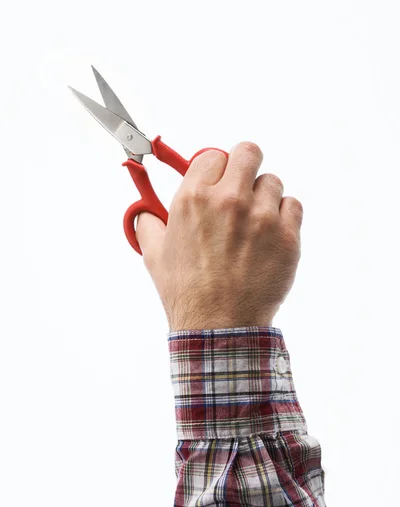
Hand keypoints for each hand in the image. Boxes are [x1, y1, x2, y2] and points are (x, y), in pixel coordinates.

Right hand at [136, 142, 302, 330]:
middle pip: (248, 152)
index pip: (212, 155)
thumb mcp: (155, 255)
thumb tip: (146, 211)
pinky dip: (284, 216)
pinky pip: (292, 206)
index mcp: (193, 198)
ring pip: (272, 182)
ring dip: (263, 197)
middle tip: (242, 186)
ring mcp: (262, 217)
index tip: (216, 181)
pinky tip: (270, 235)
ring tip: (254, 224)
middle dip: (244, 166)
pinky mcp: (287, 236)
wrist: (219, 326)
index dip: (214, 169)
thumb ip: (149, 223)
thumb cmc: (186, 293)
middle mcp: (229, 200)